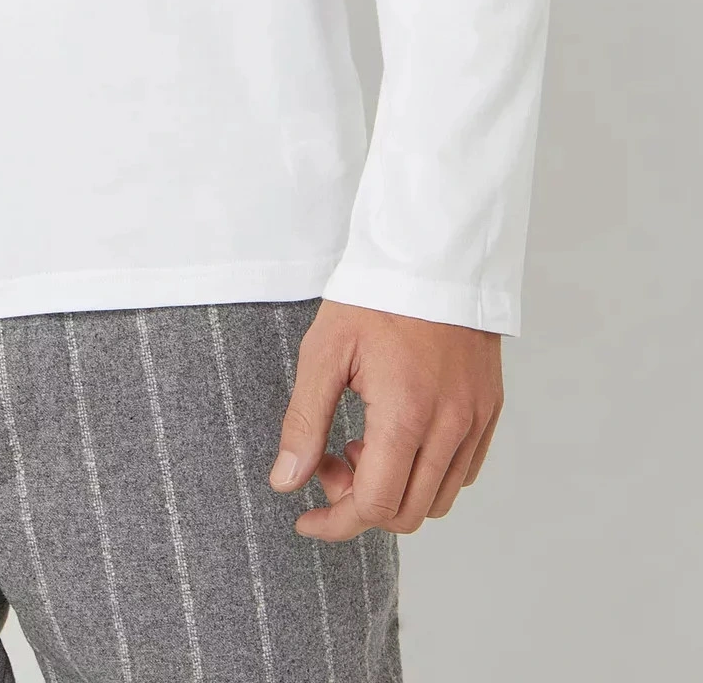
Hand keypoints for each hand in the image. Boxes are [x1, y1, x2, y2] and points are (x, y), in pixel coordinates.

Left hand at [270, 300, 502, 538]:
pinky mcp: (490, 408)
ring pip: (439, 498)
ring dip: (395, 491)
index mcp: (406, 414)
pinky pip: (464, 471)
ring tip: (362, 444)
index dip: (336, 522)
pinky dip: (428, 474)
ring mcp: (476, 419)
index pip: (375, 505)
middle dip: (361, 506)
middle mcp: (450, 426)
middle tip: (330, 463)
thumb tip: (286, 482)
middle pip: (409, 513)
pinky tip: (399, 438)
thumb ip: (304, 422)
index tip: (306, 516)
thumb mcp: (324, 352)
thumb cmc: (372, 297)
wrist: (431, 252)